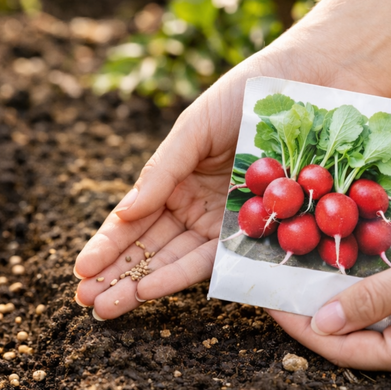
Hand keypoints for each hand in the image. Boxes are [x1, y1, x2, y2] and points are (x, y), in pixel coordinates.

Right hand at [72, 49, 341, 319]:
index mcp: (173, 180)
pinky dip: (180, 275)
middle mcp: (194, 206)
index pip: (132, 220)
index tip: (79, 271)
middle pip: (149, 247)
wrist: (311, 83)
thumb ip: (161, 172)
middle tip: (86, 302)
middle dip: (117, 275)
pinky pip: (214, 259)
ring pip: (174, 260)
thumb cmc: (246, 95)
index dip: (106, 247)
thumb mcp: (195, 129)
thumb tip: (122, 213)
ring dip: (140, 284)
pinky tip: (150, 289)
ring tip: (107, 306)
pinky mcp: (254, 232)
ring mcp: (222, 223)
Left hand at [270, 199, 390, 376]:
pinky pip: (369, 278)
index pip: (342, 347)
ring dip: (323, 280)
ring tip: (284, 260)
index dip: (301, 326)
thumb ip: (374, 299)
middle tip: (269, 279)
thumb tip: (322, 323)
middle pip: (342, 327)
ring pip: (351, 301)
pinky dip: (348, 262)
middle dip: (305, 303)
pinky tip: (320, 242)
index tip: (268, 302)